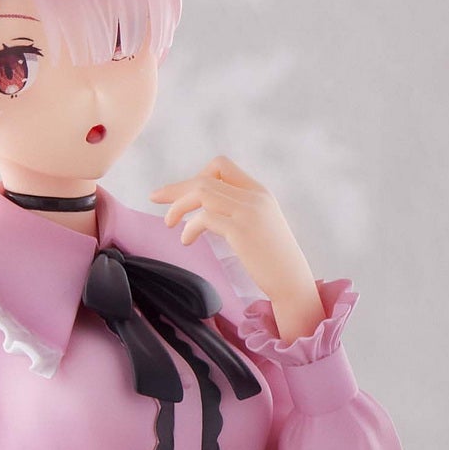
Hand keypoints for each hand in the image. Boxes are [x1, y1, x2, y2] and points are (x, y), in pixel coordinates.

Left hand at [150, 157, 320, 340]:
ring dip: (178, 205)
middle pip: (205, 178)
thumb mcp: (261, 226)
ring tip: (168, 223)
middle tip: (156, 199)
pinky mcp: (241, 230)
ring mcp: (248, 212)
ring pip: (202, 192)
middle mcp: (254, 196)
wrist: (293, 283)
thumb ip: (240, 211)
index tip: (185, 195)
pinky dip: (189, 227)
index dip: (197, 176)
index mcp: (259, 192)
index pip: (221, 166)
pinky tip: (185, 240)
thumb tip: (208, 210)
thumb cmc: (274, 261)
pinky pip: (205, 217)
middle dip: (177, 188)